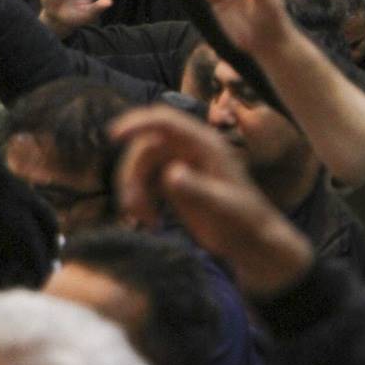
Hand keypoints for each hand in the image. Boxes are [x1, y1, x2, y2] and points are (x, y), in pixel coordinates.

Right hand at [113, 105, 313, 296]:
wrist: (251, 242)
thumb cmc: (243, 222)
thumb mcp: (221, 207)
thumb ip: (196, 190)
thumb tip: (170, 174)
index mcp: (205, 145)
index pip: (165, 121)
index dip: (137, 122)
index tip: (113, 136)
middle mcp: (191, 150)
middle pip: (146, 146)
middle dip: (132, 173)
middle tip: (131, 207)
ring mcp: (182, 165)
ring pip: (142, 166)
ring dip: (134, 190)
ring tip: (143, 221)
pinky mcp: (175, 184)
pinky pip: (146, 182)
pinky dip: (140, 199)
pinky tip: (150, 222)